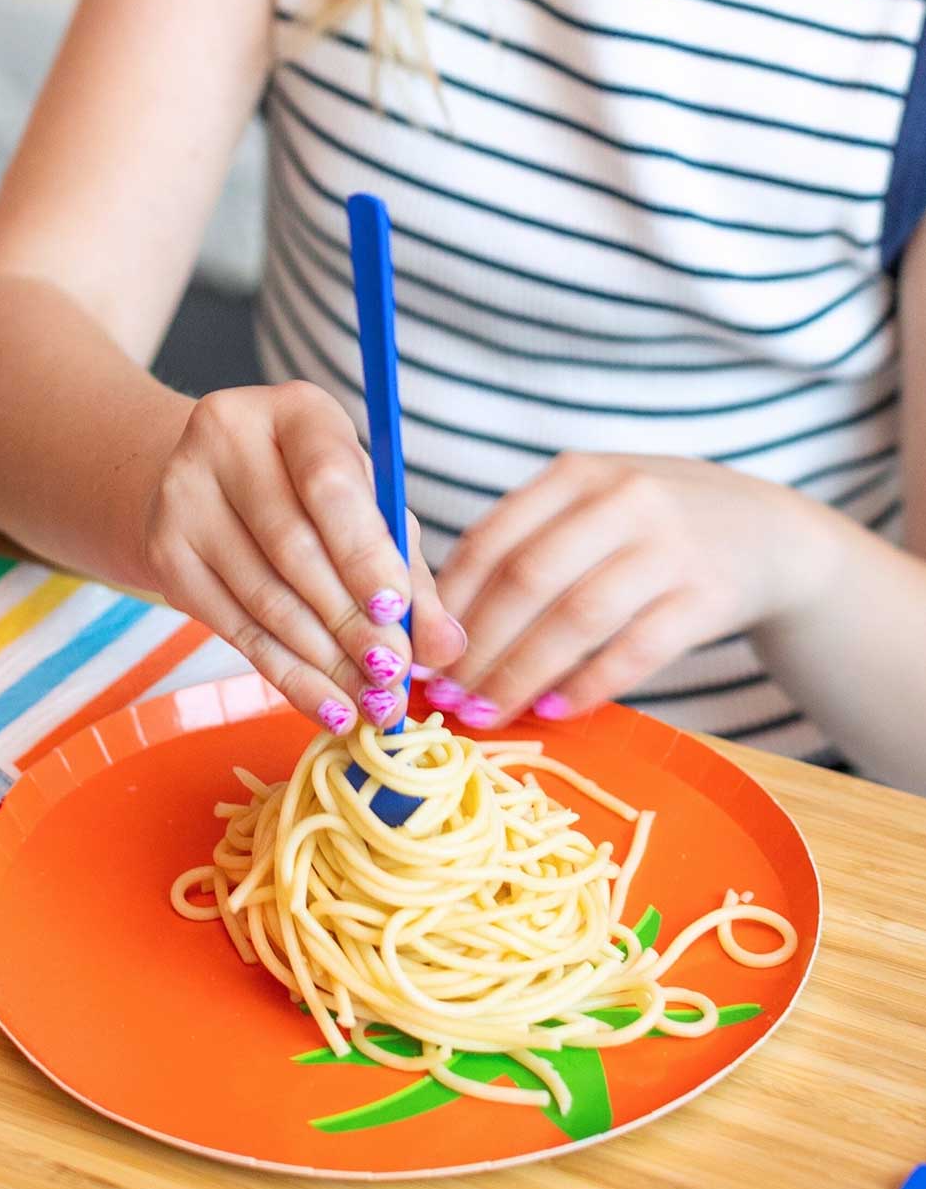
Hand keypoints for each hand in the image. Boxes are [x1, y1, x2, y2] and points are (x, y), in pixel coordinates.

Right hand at [142, 381, 465, 732]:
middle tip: (392, 675)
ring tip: (372, 702)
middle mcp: (227, 439)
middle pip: (294, 548)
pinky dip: (289, 677)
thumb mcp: (367, 509)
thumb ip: (409, 572)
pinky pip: (236, 629)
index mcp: (296, 411)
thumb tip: (445, 646)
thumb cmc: (309, 495)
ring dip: (324, 661)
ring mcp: (184, 496)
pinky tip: (330, 706)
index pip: (329, 482)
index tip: (395, 611)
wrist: (205, 484)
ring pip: (265, 598)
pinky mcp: (165, 554)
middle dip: (351, 623)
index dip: (363, 553)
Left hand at [430, 452, 837, 727]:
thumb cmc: (652, 528)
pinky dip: (589, 685)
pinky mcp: (709, 596)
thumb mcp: (591, 506)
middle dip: (478, 648)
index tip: (419, 652)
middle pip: (528, 580)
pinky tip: (554, 710)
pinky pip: (636, 650)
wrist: (769, 534)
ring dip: (522, 675)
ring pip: (577, 619)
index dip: (448, 603)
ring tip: (486, 713)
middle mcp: (623, 500)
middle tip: (445, 697)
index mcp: (577, 474)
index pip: (493, 539)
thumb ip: (525, 546)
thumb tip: (440, 624)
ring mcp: (670, 547)